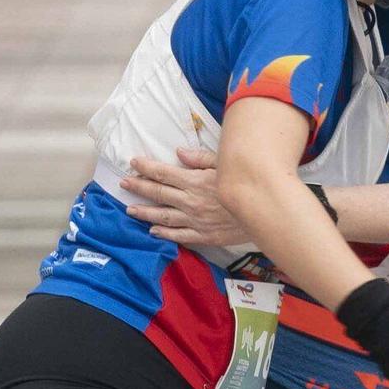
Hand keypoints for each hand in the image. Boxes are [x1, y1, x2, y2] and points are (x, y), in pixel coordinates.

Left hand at [125, 148, 249, 246]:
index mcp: (194, 181)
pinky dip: (164, 233)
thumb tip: (179, 152)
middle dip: (139, 187)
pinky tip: (153, 230)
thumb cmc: (247, 186)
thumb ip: (201, 158)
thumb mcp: (227, 165)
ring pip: (162, 216)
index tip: (132, 163)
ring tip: (130, 209)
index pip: (163, 172)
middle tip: (124, 183)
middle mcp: (190, 201)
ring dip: (144, 212)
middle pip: (158, 193)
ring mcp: (195, 220)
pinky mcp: (203, 235)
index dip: (145, 167)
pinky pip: (179, 235)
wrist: (265, 215)